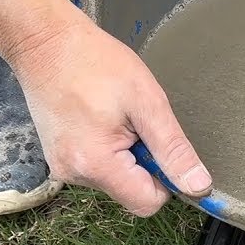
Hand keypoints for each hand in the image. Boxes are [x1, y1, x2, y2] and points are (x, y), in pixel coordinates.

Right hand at [9, 17, 210, 215]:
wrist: (44, 41)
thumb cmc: (94, 62)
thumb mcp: (148, 103)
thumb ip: (174, 150)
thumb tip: (199, 186)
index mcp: (96, 165)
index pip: (148, 203)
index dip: (166, 181)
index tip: (164, 149)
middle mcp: (75, 175)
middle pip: (132, 192)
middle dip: (145, 163)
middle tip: (134, 123)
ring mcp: (63, 167)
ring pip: (117, 180)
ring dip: (127, 154)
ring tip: (115, 116)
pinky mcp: (60, 158)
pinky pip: (99, 167)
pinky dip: (110, 149)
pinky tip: (101, 119)